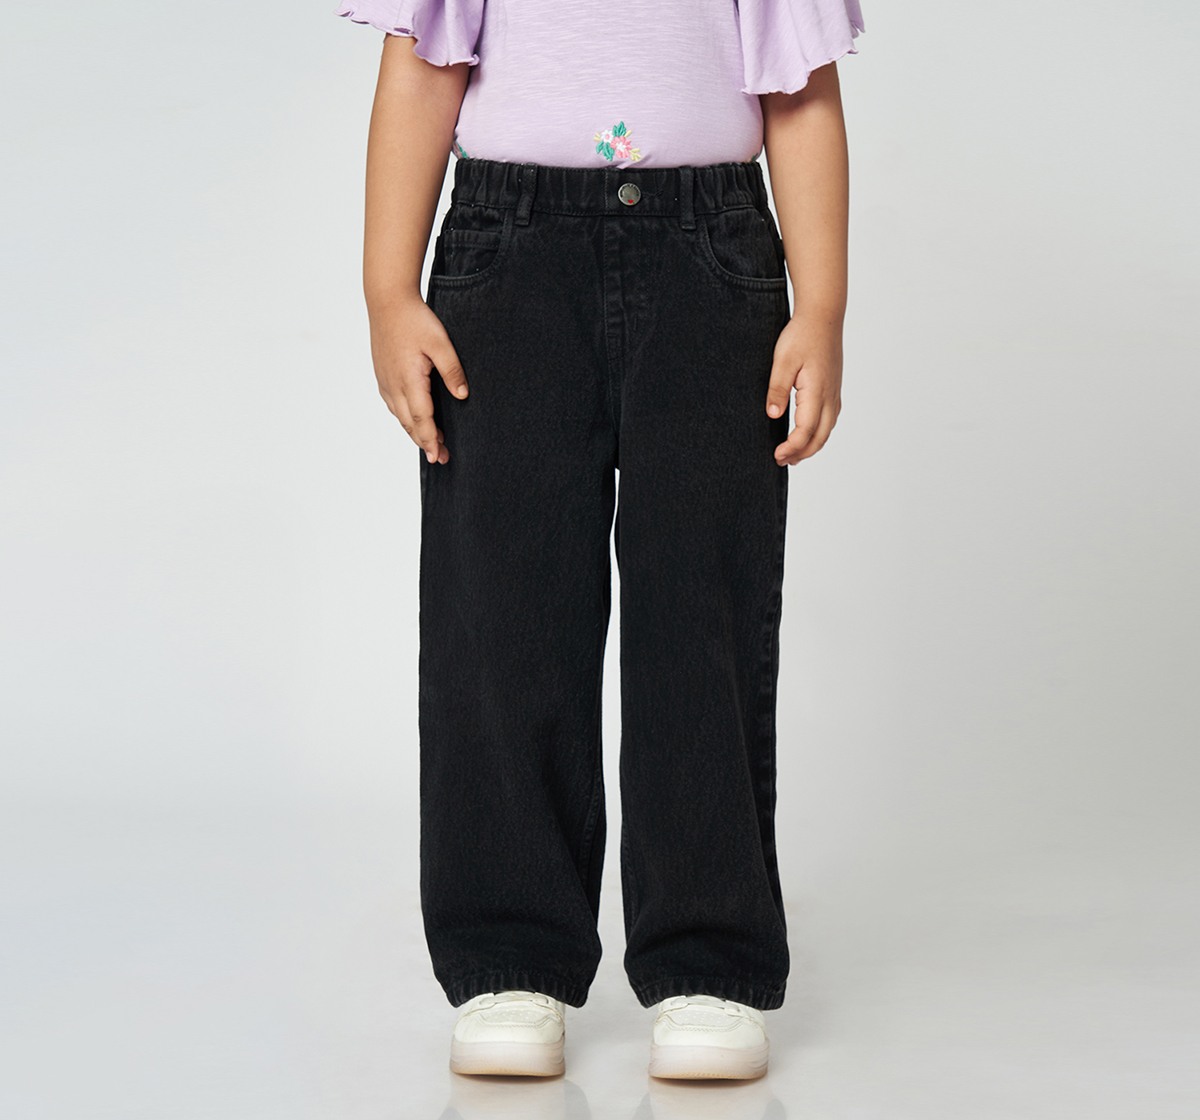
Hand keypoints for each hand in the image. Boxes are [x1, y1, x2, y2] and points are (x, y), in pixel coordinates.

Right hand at [368, 294, 469, 463]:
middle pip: (409, 423)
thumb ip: (452, 371)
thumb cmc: (415, 320)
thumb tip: (463, 396)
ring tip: (431, 444)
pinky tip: (414, 421)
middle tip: (440, 458)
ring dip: (415, 432)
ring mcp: (385, 381)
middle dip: (425, 442)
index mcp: (409, 379)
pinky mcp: (382, 376)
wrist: (387, 302)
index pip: (421, 419)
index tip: (437, 456)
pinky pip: (394, 405)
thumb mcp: (441, 343)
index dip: (430, 439)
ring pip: (400, 416)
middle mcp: (393, 385)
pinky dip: (405, 418)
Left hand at [764, 311, 843, 465]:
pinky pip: (830, 419)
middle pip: (820, 436)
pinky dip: (819, 433)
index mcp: (817, 391)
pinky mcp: (834, 388)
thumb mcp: (783, 361)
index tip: (777, 455)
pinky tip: (808, 434)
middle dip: (802, 453)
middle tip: (781, 461)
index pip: (806, 430)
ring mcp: (834, 392)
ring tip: (793, 455)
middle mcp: (830, 395)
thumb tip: (772, 415)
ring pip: (827, 429)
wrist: (823, 316)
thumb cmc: (801, 335)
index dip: (792, 447)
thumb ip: (777, 389)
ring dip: (811, 445)